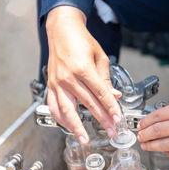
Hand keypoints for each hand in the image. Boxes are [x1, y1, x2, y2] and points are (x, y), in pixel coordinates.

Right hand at [45, 6, 121, 144]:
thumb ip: (105, 80)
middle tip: (111, 131)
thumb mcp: (99, 57)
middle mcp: (68, 77)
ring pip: (67, 110)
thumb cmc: (81, 41)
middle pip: (88, 104)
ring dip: (77, 127)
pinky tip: (68, 127)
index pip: (100, 94)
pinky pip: (53, 106)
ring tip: (84, 139)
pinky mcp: (51, 85)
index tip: (118, 119)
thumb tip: (114, 96)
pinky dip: (60, 119)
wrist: (62, 30)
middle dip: (101, 119)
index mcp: (83, 68)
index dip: (111, 108)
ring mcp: (57, 82)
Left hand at [137, 97, 168, 159]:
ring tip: (146, 145)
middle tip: (140, 136)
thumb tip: (158, 121)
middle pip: (157, 131)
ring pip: (164, 145)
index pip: (157, 116)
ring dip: (151, 146)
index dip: (145, 121)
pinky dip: (168, 153)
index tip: (141, 124)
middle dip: (145, 134)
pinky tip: (164, 151)